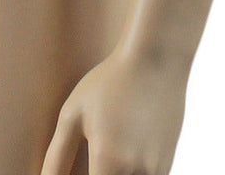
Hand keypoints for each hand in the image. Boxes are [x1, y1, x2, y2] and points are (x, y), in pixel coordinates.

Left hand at [40, 45, 189, 174]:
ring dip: (115, 171)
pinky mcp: (167, 164)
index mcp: (108, 161)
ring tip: (108, 143)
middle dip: (97, 174)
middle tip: (91, 155)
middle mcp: (136, 172)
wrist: (155, 61)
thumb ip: (56, 156)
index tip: (80, 170)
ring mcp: (156, 169)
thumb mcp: (74, 113)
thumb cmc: (109, 82)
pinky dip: (131, 171)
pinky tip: (124, 146)